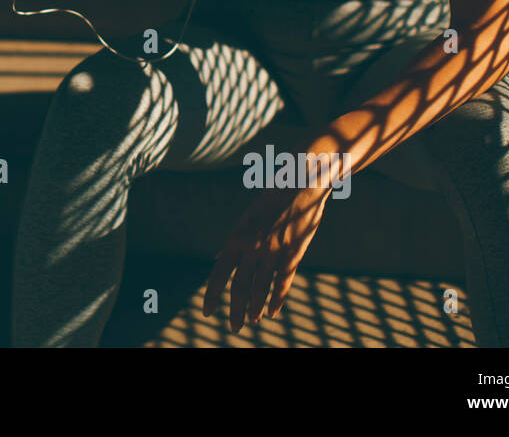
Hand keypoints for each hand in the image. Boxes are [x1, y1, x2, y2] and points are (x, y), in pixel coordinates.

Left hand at [202, 184, 331, 332]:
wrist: (300, 182)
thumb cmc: (273, 197)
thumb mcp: (249, 216)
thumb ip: (238, 240)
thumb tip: (222, 259)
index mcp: (237, 235)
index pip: (219, 272)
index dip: (213, 294)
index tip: (208, 311)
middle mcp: (252, 245)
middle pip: (240, 286)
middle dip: (236, 309)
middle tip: (234, 327)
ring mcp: (274, 250)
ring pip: (261, 288)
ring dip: (255, 309)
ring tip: (251, 322)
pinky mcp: (294, 252)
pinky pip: (283, 282)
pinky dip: (276, 300)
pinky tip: (271, 313)